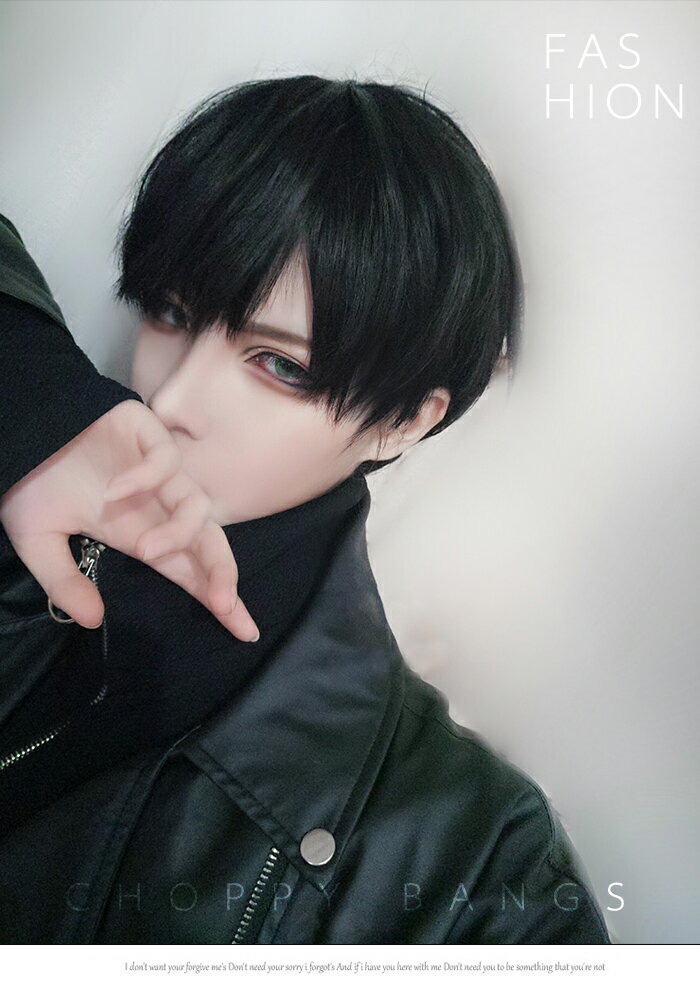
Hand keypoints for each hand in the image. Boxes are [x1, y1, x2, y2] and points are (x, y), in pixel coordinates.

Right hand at [0, 399, 259, 641]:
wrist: (16, 430)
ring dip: (178, 532)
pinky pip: (165, 460)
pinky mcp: (147, 433)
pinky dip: (147, 477)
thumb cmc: (32, 482)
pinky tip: (115, 490)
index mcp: (140, 533)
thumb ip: (64, 581)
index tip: (246, 631)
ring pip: (195, 504)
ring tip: (145, 550)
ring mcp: (156, 471)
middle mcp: (157, 506)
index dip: (217, 597)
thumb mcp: (39, 542)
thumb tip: (92, 622)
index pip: (190, 571)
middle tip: (223, 602)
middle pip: (209, 541)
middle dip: (223, 573)